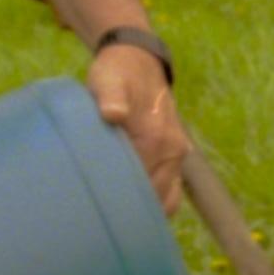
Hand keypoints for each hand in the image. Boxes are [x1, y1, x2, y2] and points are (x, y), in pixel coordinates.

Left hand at [85, 39, 188, 214]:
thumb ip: (110, 97)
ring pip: (166, 199)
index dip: (117, 198)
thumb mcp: (108, 79)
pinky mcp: (175, 157)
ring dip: (145, 208)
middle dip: (130, 208)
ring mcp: (177, 156)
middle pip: (154, 197)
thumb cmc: (117, 73)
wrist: (139, 60)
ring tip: (116, 214)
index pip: (139, 185)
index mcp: (156, 138)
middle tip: (100, 215)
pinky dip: (157, 203)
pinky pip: (171, 192)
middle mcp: (173, 151)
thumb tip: (113, 114)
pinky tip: (133, 206)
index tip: (96, 205)